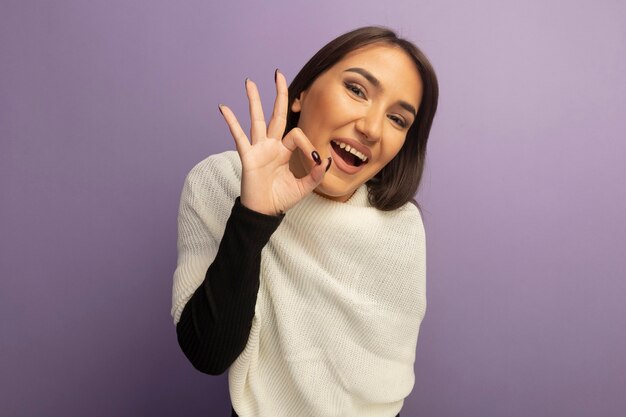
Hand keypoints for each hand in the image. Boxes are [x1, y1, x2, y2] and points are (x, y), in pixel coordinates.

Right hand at [218, 70, 329, 215]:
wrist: (264, 212)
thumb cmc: (281, 199)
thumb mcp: (304, 187)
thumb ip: (316, 174)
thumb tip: (326, 159)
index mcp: (284, 151)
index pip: (297, 134)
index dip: (309, 145)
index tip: (316, 161)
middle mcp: (271, 146)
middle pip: (275, 115)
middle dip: (278, 94)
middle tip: (277, 74)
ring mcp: (258, 149)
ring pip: (256, 120)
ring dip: (254, 100)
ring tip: (250, 82)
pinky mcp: (248, 157)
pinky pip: (239, 137)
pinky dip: (231, 122)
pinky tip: (224, 108)